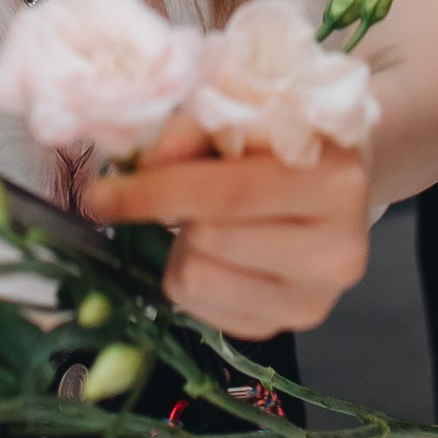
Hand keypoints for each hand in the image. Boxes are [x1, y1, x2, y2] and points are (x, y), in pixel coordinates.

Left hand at [80, 111, 371, 335]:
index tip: (99, 193)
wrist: (339, 181)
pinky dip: (194, 276)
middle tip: (185, 192)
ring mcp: (316, 299)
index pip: (228, 192)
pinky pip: (204, 313)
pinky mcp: (291, 327)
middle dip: (175, 212)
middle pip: (208, 239)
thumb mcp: (246, 110)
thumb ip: (192, 130)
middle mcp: (338, 250)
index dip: (156, 191)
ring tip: (210, 221)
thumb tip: (142, 167)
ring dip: (184, 248)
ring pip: (199, 282)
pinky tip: (220, 252)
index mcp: (336, 181)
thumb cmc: (284, 137)